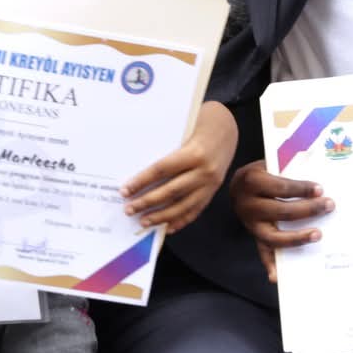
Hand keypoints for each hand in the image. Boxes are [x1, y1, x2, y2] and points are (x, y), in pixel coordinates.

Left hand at [121, 102, 237, 235]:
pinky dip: (180, 220)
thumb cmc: (198, 126)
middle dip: (147, 202)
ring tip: (143, 221)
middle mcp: (204, 171)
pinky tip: (166, 226)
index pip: (162, 170)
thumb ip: (165, 148)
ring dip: (161, 216)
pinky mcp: (213, 192)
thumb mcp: (182, 130)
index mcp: (194, 153)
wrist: (226, 130)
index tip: (125, 190)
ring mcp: (210, 185)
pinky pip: (195, 211)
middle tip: (129, 209)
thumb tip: (137, 171)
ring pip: (182, 206)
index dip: (141, 181)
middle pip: (170, 191)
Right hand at [230, 161, 333, 282]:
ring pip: (273, 236)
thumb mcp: (269, 164)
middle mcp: (248, 205)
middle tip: (329, 206)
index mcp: (251, 181)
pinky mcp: (254, 236)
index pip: (281, 187)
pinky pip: (263, 252)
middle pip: (281, 211)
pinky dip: (270, 266)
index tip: (320, 189)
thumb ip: (288, 170)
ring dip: (297, 237)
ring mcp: (250, 224)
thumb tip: (318, 178)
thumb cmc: (261, 173)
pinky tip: (278, 277)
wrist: (236, 185)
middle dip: (308, 209)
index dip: (301, 188)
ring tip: (318, 234)